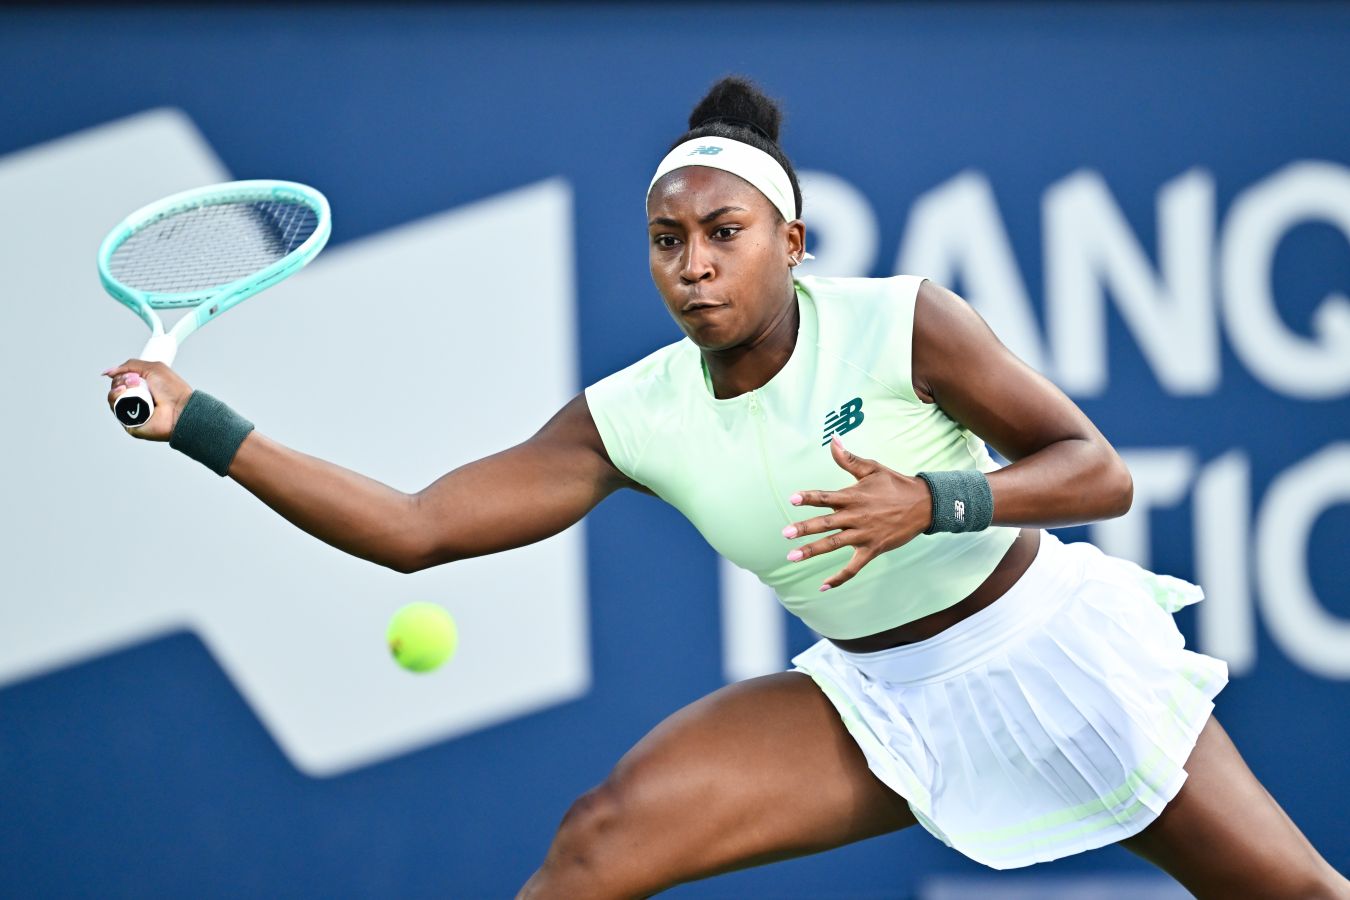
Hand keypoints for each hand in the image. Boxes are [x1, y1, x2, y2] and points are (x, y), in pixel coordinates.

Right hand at [103, 360, 192, 440]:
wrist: (180, 408)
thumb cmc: (173, 390)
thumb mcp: (153, 368)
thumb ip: (130, 365)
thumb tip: (108, 372)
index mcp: (141, 388)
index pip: (121, 381)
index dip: (121, 376)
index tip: (131, 375)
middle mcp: (135, 400)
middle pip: (115, 388)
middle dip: (120, 381)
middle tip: (134, 381)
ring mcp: (132, 412)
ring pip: (112, 399)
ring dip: (117, 390)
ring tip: (130, 387)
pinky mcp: (129, 423)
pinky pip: (115, 411)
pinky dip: (115, 401)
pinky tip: (123, 396)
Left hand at [782, 437, 932, 590]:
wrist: (925, 505)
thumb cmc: (896, 484)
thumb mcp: (873, 468)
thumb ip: (849, 459)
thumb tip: (833, 440)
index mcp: (854, 496)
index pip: (827, 497)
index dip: (809, 497)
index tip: (793, 499)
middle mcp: (856, 516)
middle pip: (826, 523)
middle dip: (805, 529)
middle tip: (785, 534)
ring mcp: (864, 535)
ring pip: (834, 544)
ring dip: (813, 551)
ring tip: (792, 556)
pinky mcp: (873, 549)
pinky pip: (853, 567)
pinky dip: (839, 578)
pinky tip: (823, 586)